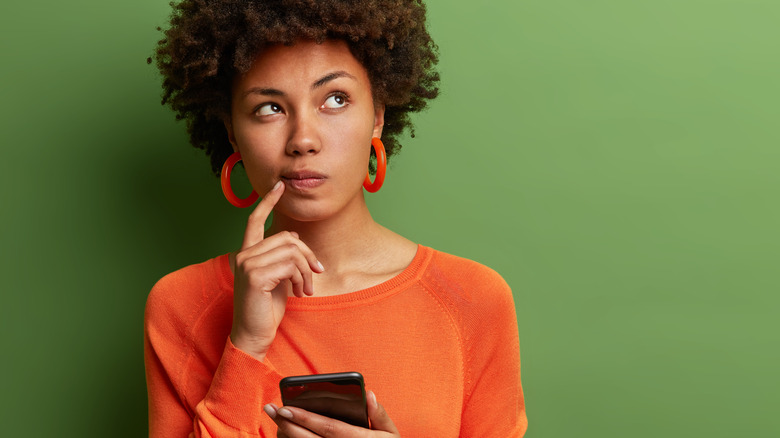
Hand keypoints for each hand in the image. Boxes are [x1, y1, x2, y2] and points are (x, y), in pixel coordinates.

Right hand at [230, 181, 323, 360]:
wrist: (254, 335)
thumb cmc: (266, 309)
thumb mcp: (278, 279)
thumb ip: (283, 259)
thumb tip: (297, 241)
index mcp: (248, 253)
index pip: (255, 220)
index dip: (267, 202)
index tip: (279, 186)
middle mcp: (243, 255)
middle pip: (287, 238)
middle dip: (307, 256)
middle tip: (314, 276)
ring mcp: (247, 264)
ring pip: (291, 251)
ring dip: (306, 271)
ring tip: (305, 289)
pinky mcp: (255, 275)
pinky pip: (290, 266)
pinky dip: (301, 279)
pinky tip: (299, 293)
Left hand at [265, 390, 399, 436]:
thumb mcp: (390, 434)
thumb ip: (379, 415)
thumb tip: (369, 395)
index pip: (329, 428)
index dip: (306, 418)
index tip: (287, 406)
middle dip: (288, 424)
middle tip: (272, 409)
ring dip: (286, 434)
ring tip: (275, 418)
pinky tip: (284, 432)